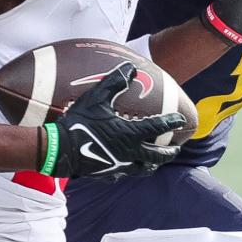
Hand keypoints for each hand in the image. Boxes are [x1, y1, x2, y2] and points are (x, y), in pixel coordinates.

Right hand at [42, 63, 184, 180]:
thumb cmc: (80, 122)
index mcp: (130, 134)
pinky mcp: (109, 174)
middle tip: (176, 148)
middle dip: (169, 152)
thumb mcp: (97, 98)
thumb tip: (130, 68)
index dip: (171, 122)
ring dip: (153, 164)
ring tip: (155, 162)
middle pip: (157, 155)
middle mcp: (130, 152)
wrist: (61, 150)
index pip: (158, 127)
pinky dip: (131, 169)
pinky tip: (128, 167)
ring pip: (143, 168)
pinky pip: (125, 173)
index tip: (180, 119)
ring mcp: (120, 165)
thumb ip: (114, 82)